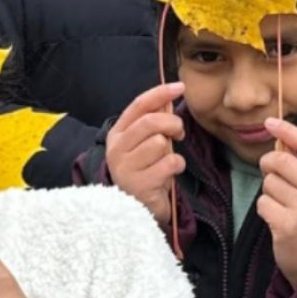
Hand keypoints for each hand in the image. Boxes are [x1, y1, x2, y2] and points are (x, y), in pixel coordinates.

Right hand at [106, 82, 186, 224]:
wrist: (139, 210)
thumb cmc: (146, 172)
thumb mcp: (147, 144)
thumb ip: (155, 121)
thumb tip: (168, 97)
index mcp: (118, 134)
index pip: (138, 105)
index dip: (160, 93)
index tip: (180, 86)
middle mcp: (116, 149)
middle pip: (151, 122)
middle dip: (172, 124)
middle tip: (179, 134)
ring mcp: (125, 168)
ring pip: (160, 143)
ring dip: (171, 152)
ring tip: (165, 162)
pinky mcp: (139, 185)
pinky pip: (170, 163)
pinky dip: (176, 167)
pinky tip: (167, 176)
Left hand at [257, 118, 296, 286]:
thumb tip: (280, 139)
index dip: (288, 130)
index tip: (270, 122)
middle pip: (280, 160)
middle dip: (270, 166)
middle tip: (276, 179)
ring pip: (269, 183)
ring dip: (270, 193)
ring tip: (284, 207)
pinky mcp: (287, 225)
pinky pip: (262, 203)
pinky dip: (266, 210)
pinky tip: (279, 220)